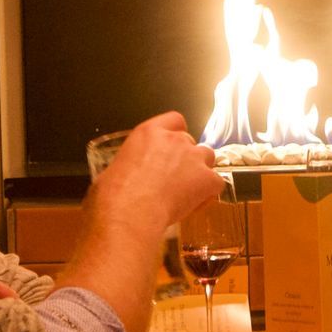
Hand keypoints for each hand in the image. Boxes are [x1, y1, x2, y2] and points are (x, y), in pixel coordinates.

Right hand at [97, 112, 220, 226]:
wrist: (130, 210)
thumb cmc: (115, 194)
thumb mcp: (114, 167)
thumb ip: (130, 164)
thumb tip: (126, 177)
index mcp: (148, 132)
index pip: (174, 120)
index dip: (176, 134)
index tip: (172, 148)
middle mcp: (174, 140)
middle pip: (190, 142)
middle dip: (185, 158)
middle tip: (174, 179)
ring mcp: (193, 157)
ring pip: (207, 157)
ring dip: (200, 171)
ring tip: (186, 191)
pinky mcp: (207, 178)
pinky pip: (216, 183)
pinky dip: (208, 193)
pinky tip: (194, 204)